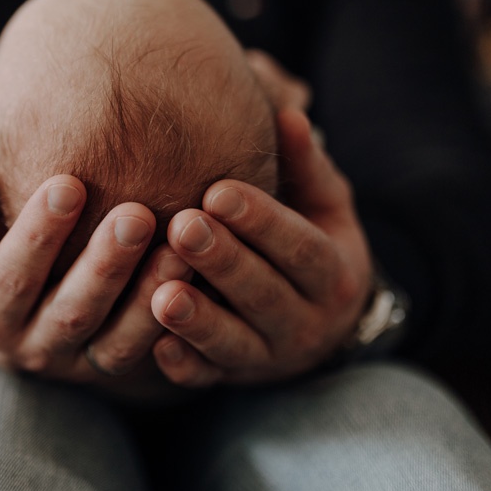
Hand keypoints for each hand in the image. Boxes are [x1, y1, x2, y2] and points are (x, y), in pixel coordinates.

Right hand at [0, 169, 186, 398]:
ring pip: (119, 339)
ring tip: (180, 245)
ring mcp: (79, 363)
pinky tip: (201, 274)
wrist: (2, 323)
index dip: (38, 234)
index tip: (67, 183)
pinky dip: (178, 318)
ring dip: (151, 293)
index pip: (12, 278)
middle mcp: (33, 349)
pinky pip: (152, 351)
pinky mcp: (117, 366)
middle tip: (137, 215)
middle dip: (106, 265)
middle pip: (73, 312)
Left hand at [150, 102, 372, 386]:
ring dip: (199, 322)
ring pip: (236, 343)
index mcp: (334, 273)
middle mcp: (308, 322)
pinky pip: (208, 377)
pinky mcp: (232, 378)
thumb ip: (304, 164)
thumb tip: (288, 113)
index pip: (300, 248)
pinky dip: (184, 365)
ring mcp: (269, 357)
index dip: (262, 221)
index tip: (218, 191)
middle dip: (224, 262)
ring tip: (161, 296)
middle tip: (181, 227)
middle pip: (266, 294)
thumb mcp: (322, 204)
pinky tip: (155, 346)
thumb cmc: (310, 241)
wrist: (320, 320)